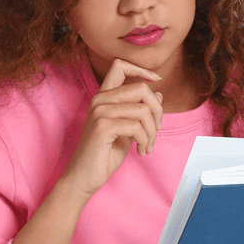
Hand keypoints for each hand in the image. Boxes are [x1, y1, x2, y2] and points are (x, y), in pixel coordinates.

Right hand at [62, 58, 163, 199]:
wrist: (84, 178)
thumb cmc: (104, 155)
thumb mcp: (127, 130)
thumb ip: (139, 112)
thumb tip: (159, 94)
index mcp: (104, 97)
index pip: (120, 65)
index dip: (142, 69)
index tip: (157, 80)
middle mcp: (100, 100)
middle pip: (141, 88)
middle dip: (157, 110)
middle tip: (157, 130)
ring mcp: (100, 112)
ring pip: (143, 109)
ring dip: (153, 131)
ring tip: (148, 145)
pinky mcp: (103, 127)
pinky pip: (137, 127)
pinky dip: (145, 141)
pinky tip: (141, 151)